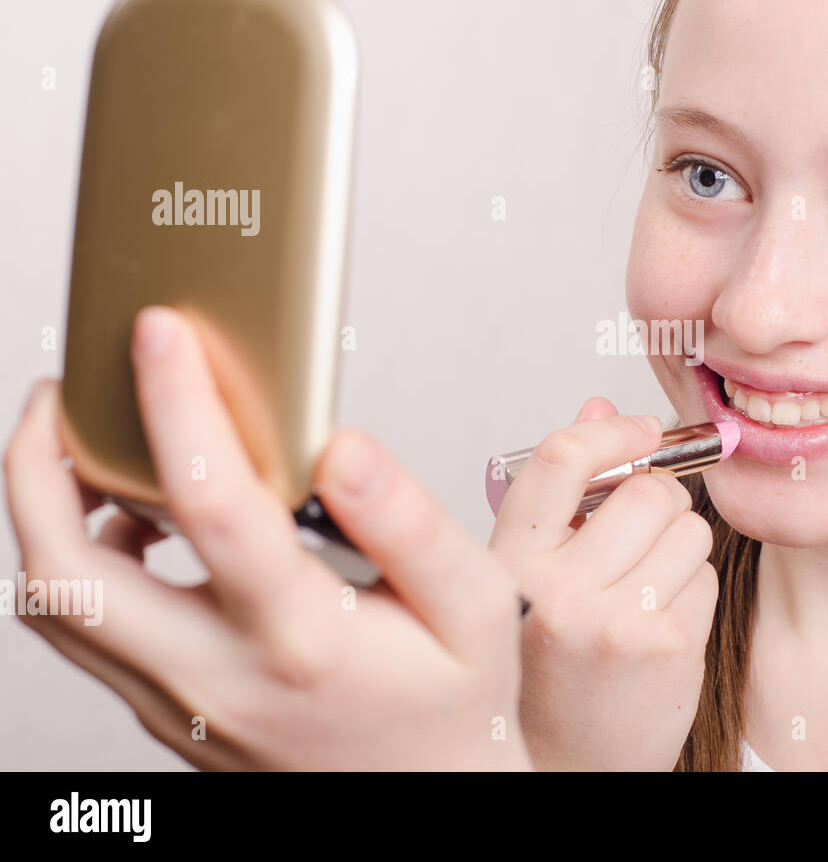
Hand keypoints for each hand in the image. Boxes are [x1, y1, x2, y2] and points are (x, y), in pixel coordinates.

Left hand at [4, 306, 530, 769]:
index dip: (177, 406)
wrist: (427, 802)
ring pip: (58, 608)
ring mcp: (180, 701)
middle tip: (60, 393)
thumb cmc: (452, 706)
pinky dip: (80, 561)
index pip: (212, 507)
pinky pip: (88, 632)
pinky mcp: (169, 709)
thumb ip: (409, 524)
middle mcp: (217, 677)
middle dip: (35, 467)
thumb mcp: (474, 608)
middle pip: (67, 573)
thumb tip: (341, 448)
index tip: (162, 335)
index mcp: (301, 639)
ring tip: (82, 444)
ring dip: (44, 514)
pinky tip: (136, 524)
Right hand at [488, 397, 717, 770]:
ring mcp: (617, 621)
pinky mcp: (668, 647)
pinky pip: (705, 575)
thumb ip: (564, 492)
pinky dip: (691, 589)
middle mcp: (559, 591)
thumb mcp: (532, 576)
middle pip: (647, 492)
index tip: (643, 430)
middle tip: (637, 541)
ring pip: (688, 528)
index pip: (563, 460)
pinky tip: (659, 621)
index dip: (614, 431)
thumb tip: (602, 406)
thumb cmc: (546, 668)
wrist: (568, 763)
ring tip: (642, 588)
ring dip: (677, 547)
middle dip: (656, 504)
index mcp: (511, 565)